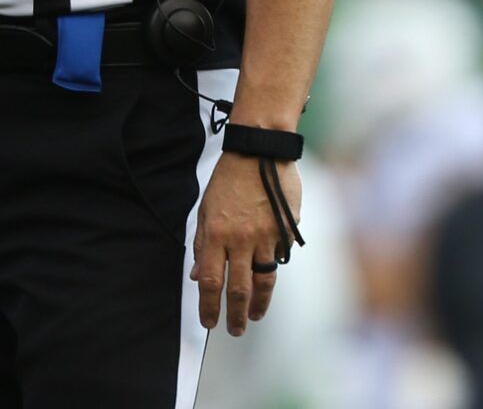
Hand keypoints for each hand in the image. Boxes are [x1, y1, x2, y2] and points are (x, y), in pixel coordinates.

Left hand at [192, 152, 301, 336]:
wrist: (259, 152)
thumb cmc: (228, 179)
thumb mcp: (206, 209)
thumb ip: (202, 244)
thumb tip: (198, 275)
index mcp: (216, 234)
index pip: (212, 281)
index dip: (209, 306)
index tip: (209, 322)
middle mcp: (241, 239)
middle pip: (239, 288)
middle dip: (236, 315)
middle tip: (235, 330)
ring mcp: (266, 237)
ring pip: (263, 281)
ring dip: (258, 304)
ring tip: (254, 317)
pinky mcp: (285, 232)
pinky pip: (278, 259)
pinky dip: (272, 272)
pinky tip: (267, 281)